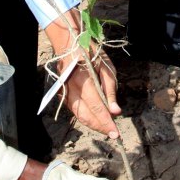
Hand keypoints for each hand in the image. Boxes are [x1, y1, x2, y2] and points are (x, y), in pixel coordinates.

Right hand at [45, 11, 120, 138]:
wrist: (70, 44)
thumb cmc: (91, 53)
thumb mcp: (107, 68)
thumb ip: (110, 90)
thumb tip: (115, 111)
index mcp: (84, 81)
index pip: (97, 108)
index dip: (106, 122)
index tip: (116, 133)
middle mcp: (72, 89)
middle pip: (86, 115)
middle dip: (100, 127)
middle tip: (113, 134)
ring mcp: (65, 92)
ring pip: (79, 114)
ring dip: (93, 124)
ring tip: (106, 129)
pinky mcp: (63, 93)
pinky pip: (74, 109)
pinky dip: (85, 116)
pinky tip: (95, 119)